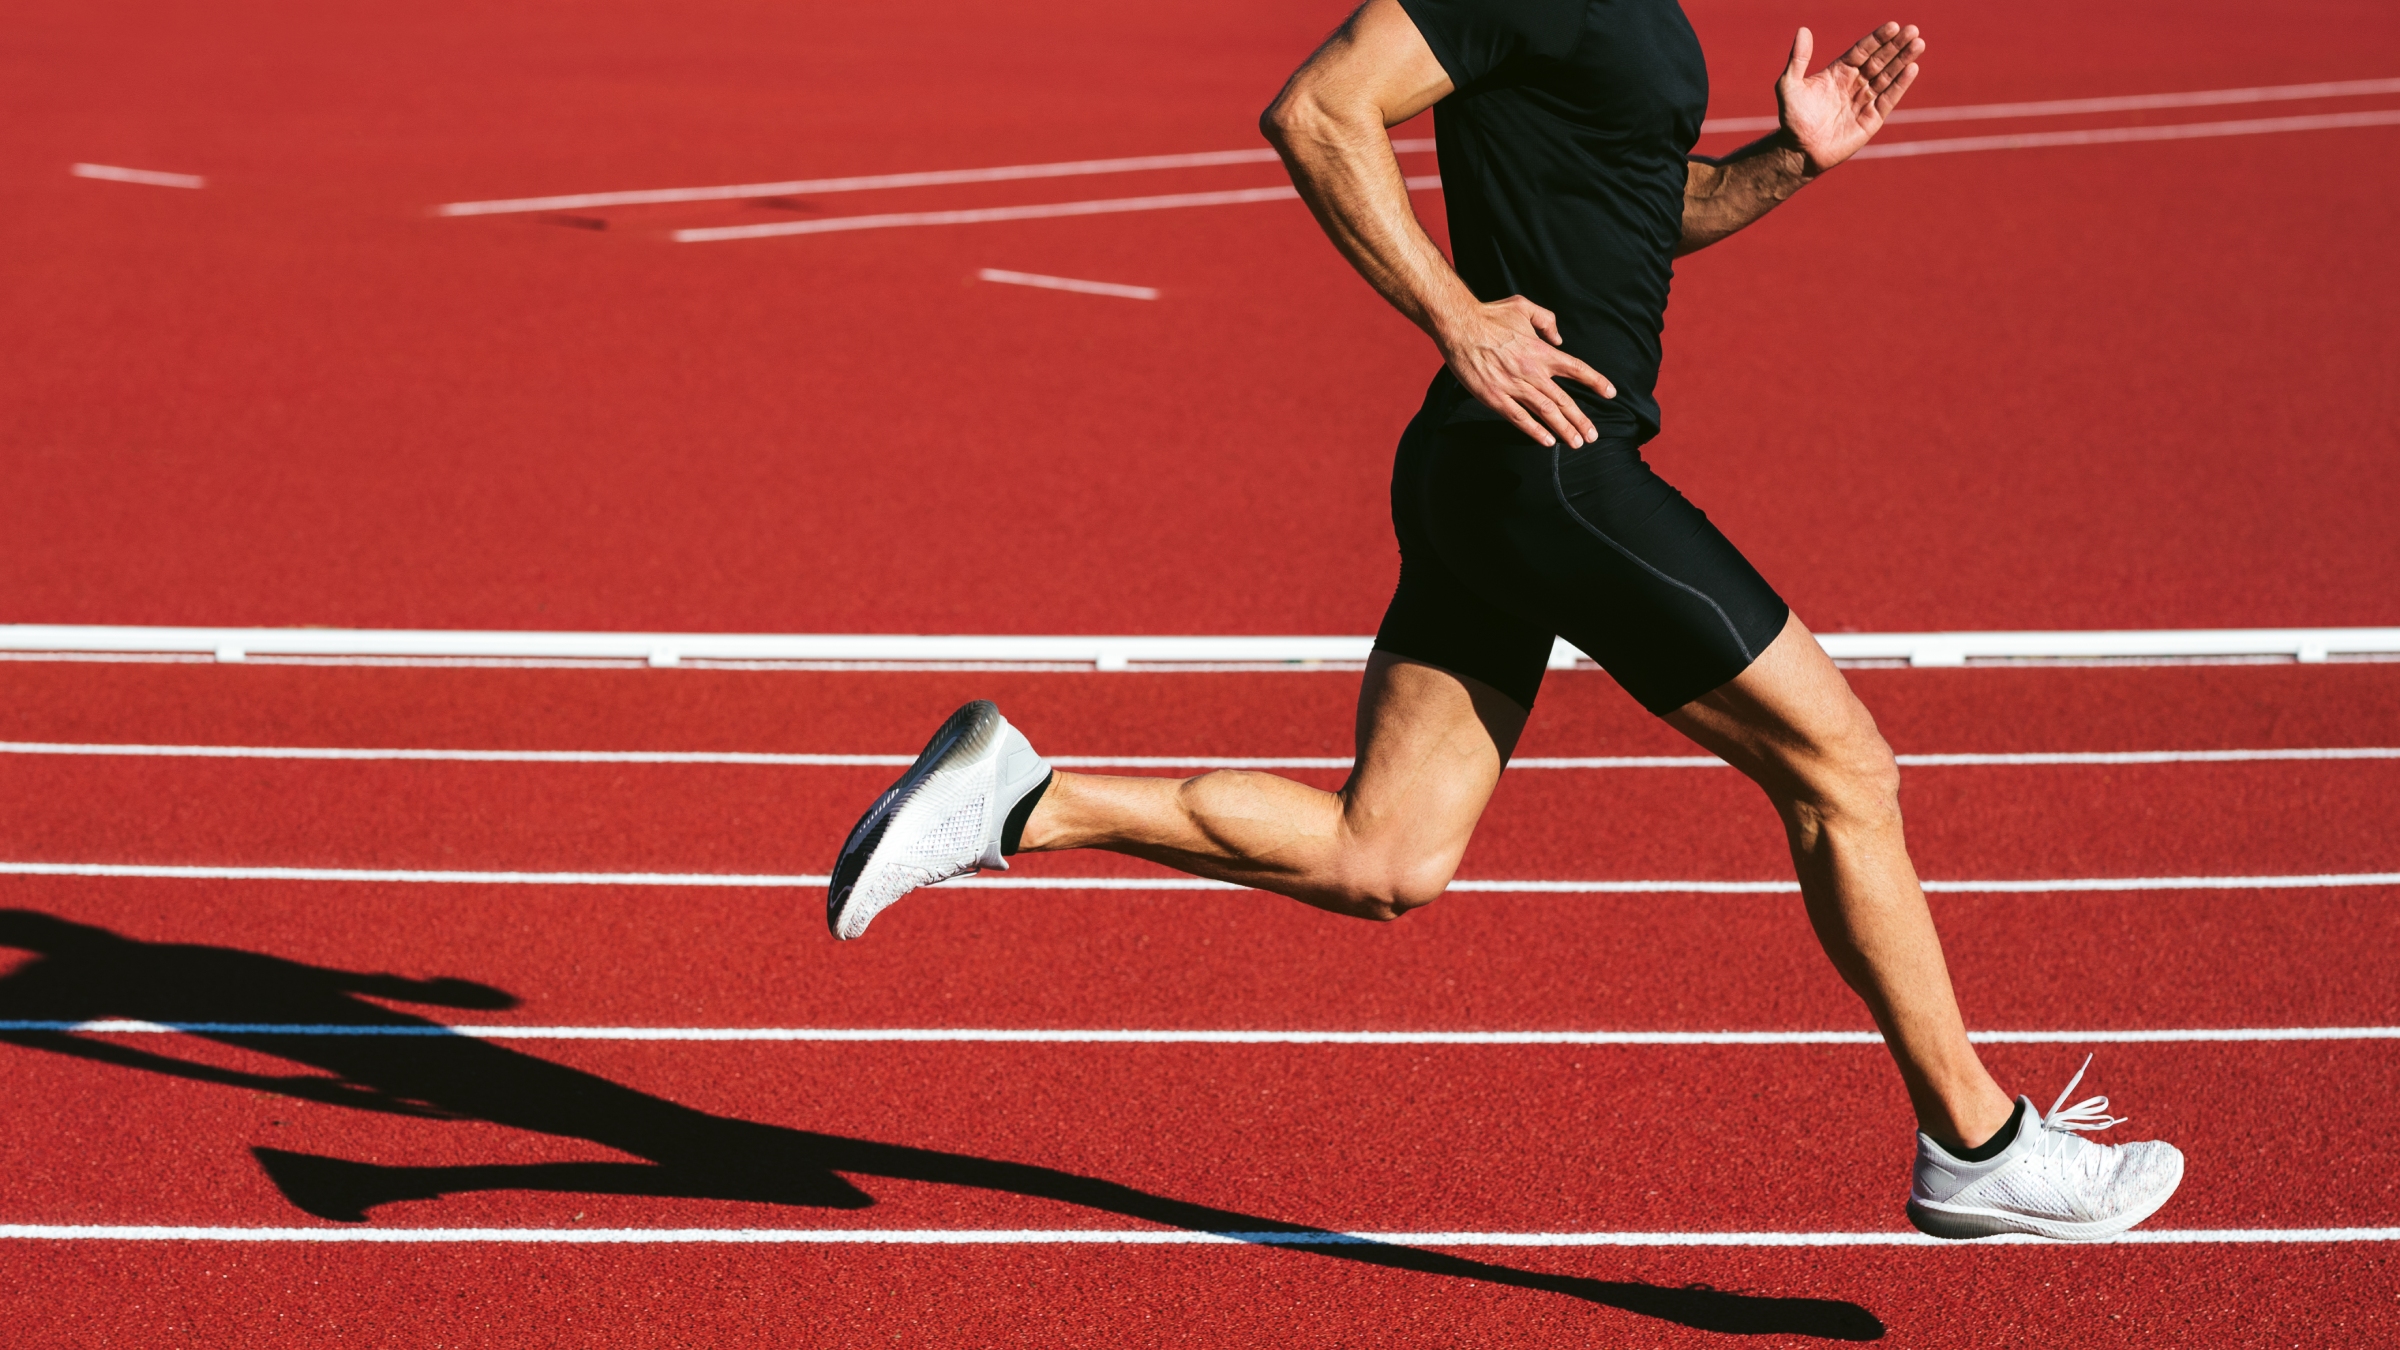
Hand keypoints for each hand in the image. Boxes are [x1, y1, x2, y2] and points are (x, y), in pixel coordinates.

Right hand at [1436, 296, 1615, 447]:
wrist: (1460, 326)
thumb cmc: (1490, 315)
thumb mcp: (1523, 306)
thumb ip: (1546, 320)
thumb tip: (1559, 337)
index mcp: (1542, 351)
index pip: (1576, 369)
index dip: (1595, 382)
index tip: (1610, 393)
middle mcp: (1533, 371)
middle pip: (1564, 400)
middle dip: (1581, 419)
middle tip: (1592, 436)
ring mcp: (1514, 386)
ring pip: (1546, 412)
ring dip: (1563, 429)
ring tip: (1576, 443)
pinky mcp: (1495, 397)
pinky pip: (1519, 418)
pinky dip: (1535, 431)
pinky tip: (1547, 441)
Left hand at [1777, 22, 1924, 173]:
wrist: (1799, 151)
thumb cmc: (1792, 119)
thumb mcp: (1789, 86)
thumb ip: (1798, 59)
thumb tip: (1803, 30)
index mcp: (1839, 72)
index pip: (1863, 50)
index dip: (1878, 38)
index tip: (1893, 26)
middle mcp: (1855, 83)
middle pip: (1880, 60)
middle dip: (1896, 45)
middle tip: (1913, 30)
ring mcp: (1865, 100)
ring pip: (1888, 76)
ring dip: (1904, 60)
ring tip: (1918, 44)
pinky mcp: (1872, 118)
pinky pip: (1889, 98)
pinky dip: (1900, 84)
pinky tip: (1912, 68)